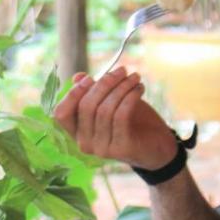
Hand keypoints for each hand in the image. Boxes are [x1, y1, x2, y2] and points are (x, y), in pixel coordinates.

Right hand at [53, 67, 177, 168]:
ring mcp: (101, 149)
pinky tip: (140, 89)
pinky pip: (120, 116)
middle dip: (105, 83)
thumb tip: (78, 77)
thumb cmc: (132, 121)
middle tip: (122, 70)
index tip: (90, 78)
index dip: (72, 94)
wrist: (158, 146)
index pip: (61, 114)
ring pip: (105, 110)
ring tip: (135, 77)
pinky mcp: (120, 149)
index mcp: (77, 132)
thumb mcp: (111, 102)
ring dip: (122, 88)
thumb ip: (93, 92)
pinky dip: (130, 97)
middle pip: (86, 107)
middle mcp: (84, 143)